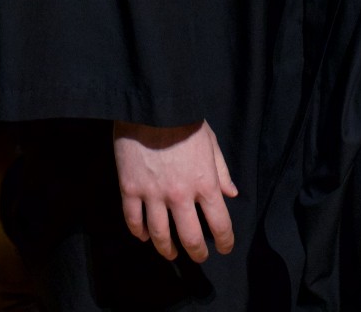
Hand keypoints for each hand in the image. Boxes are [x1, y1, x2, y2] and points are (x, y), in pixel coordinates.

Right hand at [113, 119, 237, 263]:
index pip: (220, 223)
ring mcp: (152, 194)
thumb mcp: (210, 141)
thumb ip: (221, 170)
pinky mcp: (129, 189)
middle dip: (197, 252)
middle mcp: (180, 195)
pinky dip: (139, 232)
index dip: (225, 240)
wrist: (152, 102)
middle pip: (190, 238)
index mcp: (204, 182)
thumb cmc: (184, 119)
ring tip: (170, 253)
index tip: (225, 247)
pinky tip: (145, 235)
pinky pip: (133, 220)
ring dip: (166, 249)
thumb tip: (231, 193)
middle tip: (199, 257)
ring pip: (160, 235)